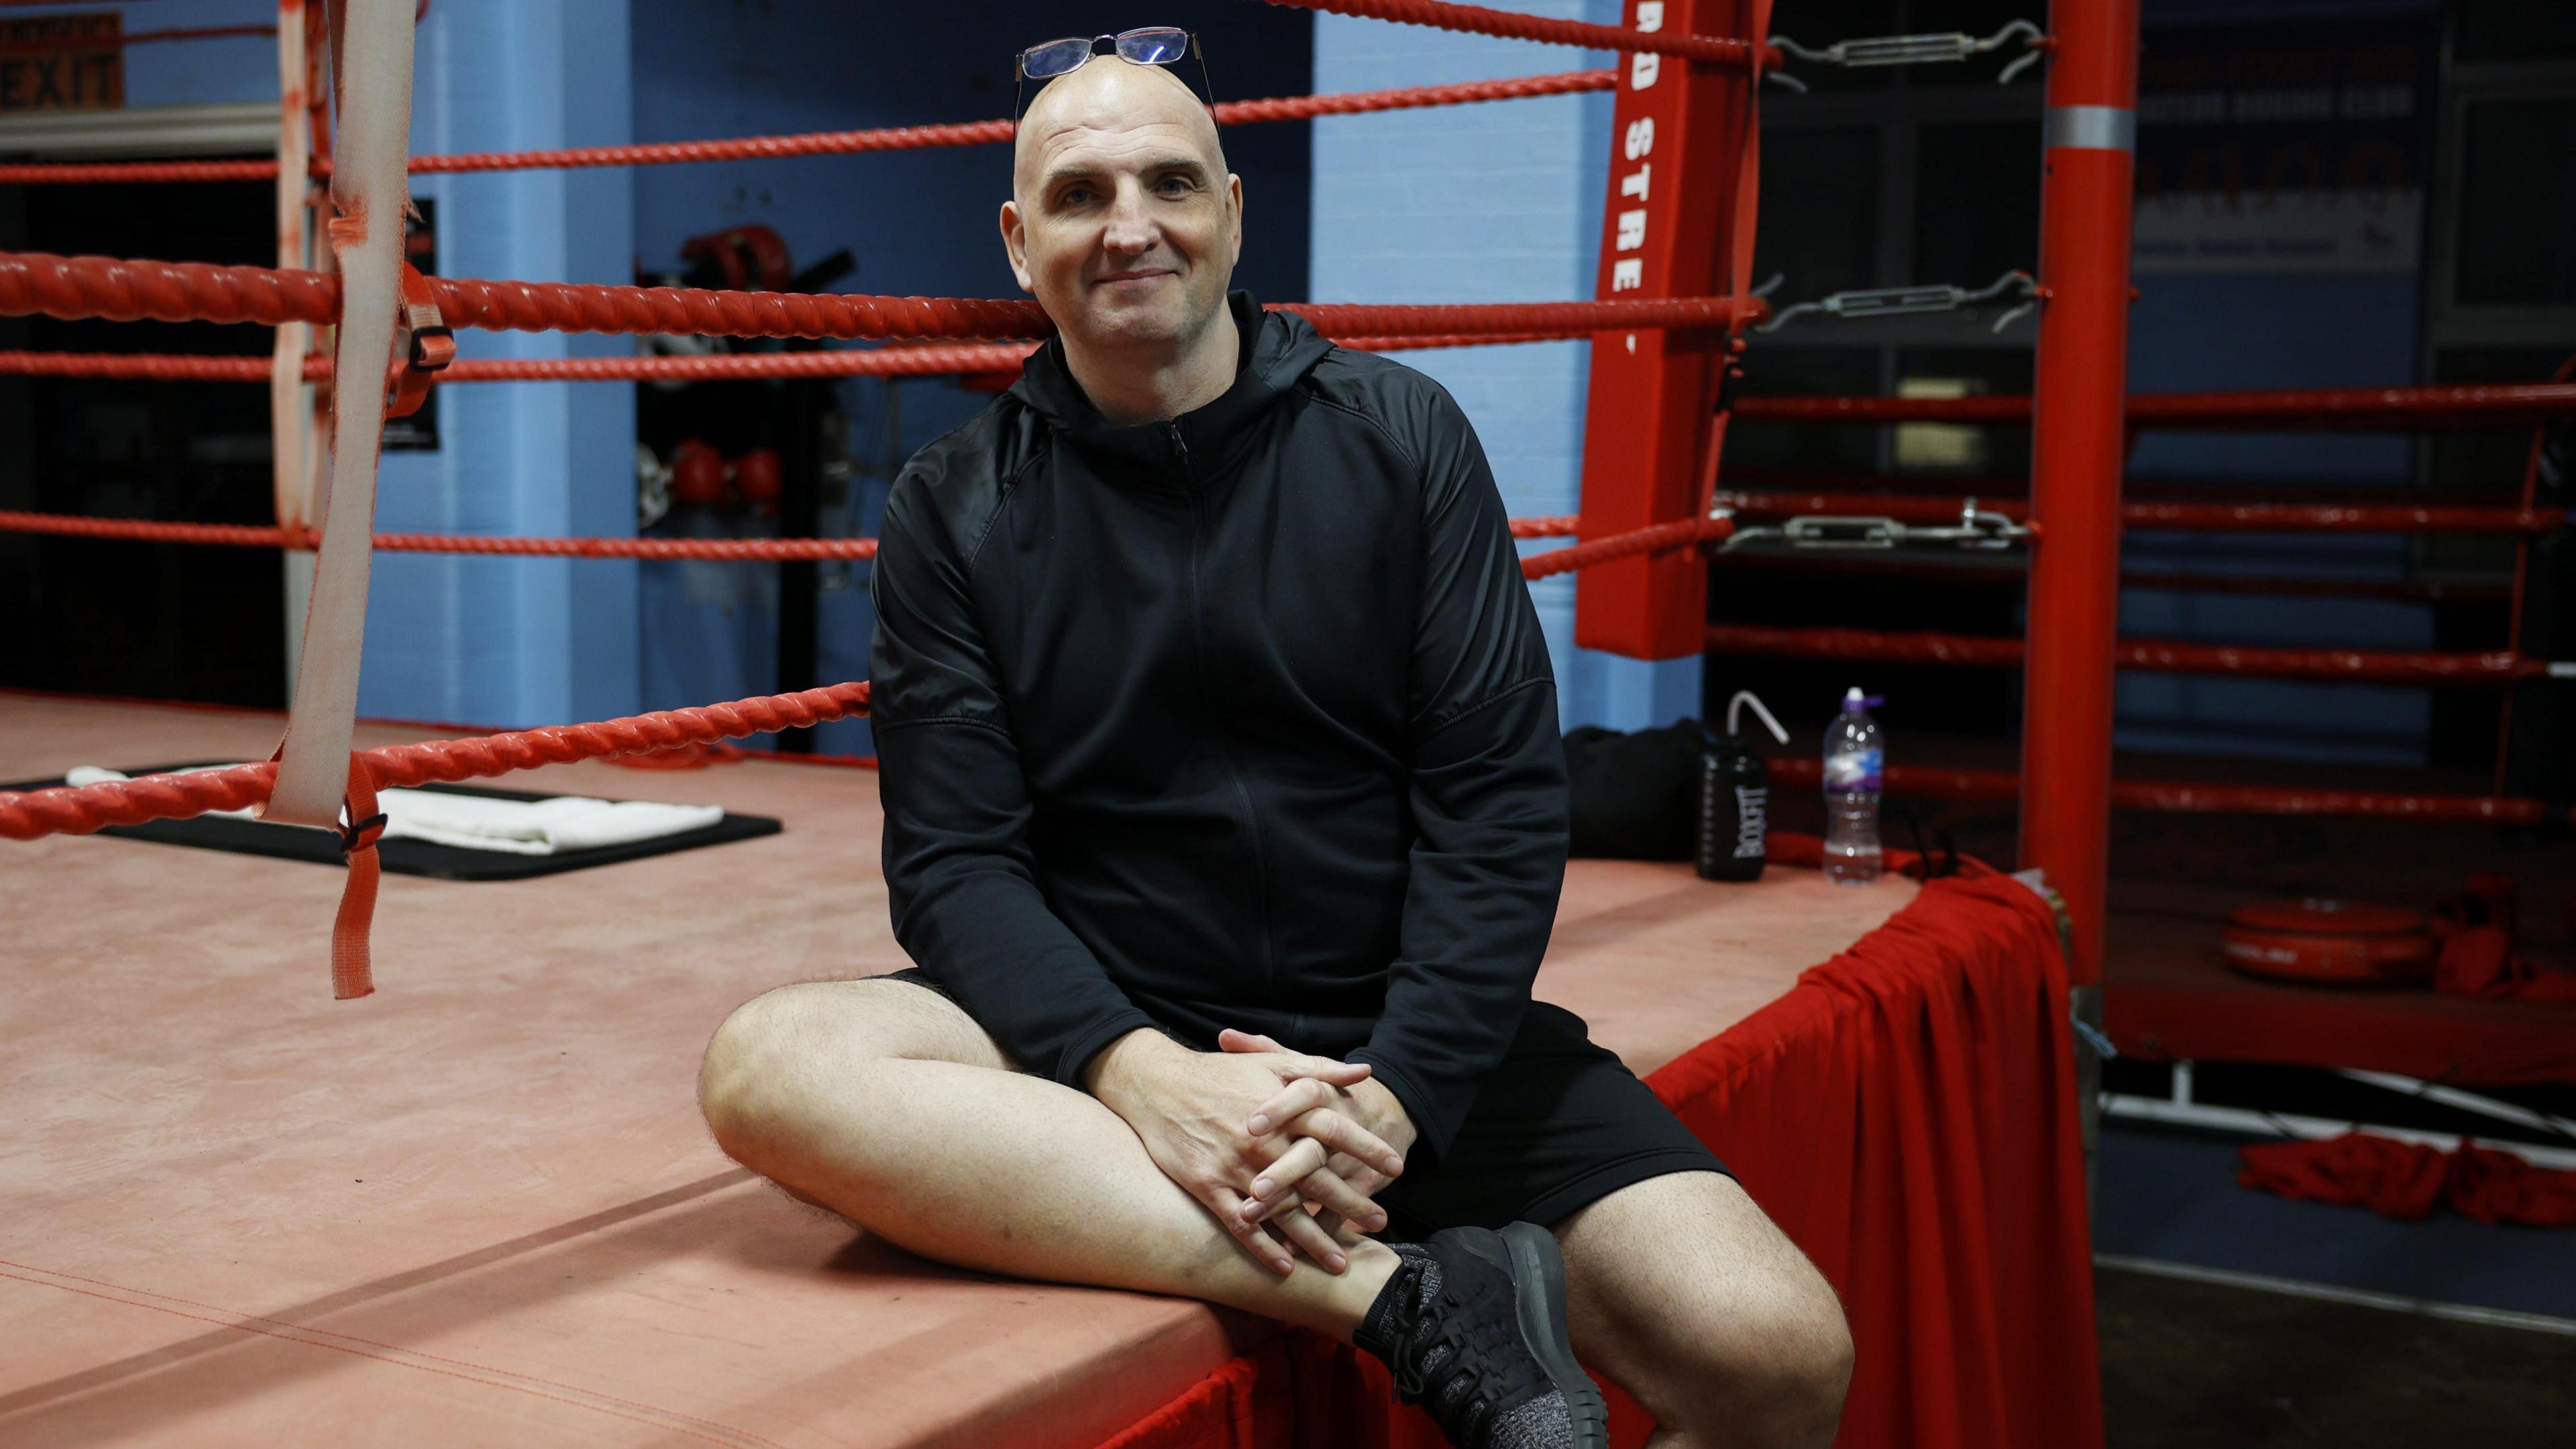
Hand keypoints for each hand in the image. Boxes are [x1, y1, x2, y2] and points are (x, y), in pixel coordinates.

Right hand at [1085, 1028, 1404, 1277]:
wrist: (1156, 1084)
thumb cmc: (1218, 1073)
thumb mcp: (1270, 1062)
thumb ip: (1319, 1069)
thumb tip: (1364, 1072)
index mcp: (1282, 1108)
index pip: (1336, 1130)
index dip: (1367, 1150)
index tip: (1396, 1169)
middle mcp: (1263, 1141)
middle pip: (1316, 1178)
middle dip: (1350, 1203)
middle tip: (1379, 1222)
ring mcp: (1235, 1166)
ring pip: (1282, 1209)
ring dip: (1313, 1238)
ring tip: (1339, 1262)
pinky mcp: (1208, 1185)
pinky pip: (1240, 1224)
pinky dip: (1262, 1247)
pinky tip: (1284, 1267)